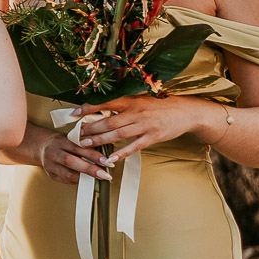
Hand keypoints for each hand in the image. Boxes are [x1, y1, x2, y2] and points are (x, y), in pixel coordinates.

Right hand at [30, 123, 111, 185]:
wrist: (41, 146)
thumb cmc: (62, 142)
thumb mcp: (72, 138)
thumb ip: (85, 145)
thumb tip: (106, 155)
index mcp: (60, 141)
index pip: (78, 148)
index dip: (94, 155)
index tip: (107, 161)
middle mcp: (53, 152)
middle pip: (71, 161)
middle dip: (90, 169)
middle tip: (105, 175)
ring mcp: (49, 164)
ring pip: (67, 173)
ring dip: (85, 178)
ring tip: (98, 179)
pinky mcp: (50, 174)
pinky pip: (66, 180)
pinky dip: (78, 181)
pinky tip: (86, 180)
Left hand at [72, 95, 212, 163]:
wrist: (185, 111)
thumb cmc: (159, 106)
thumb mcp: (140, 101)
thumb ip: (122, 106)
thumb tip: (100, 111)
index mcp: (131, 101)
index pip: (105, 104)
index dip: (88, 109)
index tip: (73, 114)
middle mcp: (136, 112)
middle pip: (108, 121)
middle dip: (90, 128)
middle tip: (76, 134)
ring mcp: (145, 125)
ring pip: (118, 134)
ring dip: (100, 140)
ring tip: (86, 145)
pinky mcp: (153, 137)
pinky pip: (134, 146)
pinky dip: (121, 152)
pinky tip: (110, 157)